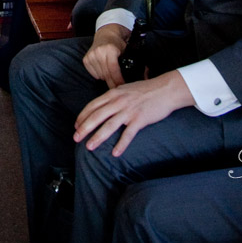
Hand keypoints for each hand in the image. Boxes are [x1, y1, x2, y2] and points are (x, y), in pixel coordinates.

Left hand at [73, 70, 194, 155]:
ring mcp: (129, 111)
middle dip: (84, 128)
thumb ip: (114, 97)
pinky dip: (121, 144)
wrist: (166, 89)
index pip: (93, 105)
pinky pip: (128, 134)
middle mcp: (118, 101)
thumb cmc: (146, 90)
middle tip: (75, 138)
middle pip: (97, 116)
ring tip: (89, 146)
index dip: (83, 116)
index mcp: (114, 93)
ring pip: (109, 125)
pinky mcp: (140, 119)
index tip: (76, 125)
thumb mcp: (126, 89)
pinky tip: (115, 153)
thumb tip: (103, 106)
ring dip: (98, 137)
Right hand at [82, 23, 129, 87]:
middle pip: (106, 74)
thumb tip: (136, 76)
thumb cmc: (117, 43)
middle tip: (118, 87)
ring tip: (111, 77)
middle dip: (113, 83)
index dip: (118, 79)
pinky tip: (104, 71)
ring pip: (100, 75)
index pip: (114, 69)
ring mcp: (91, 56)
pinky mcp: (86, 60)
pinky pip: (93, 74)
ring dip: (106, 79)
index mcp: (110, 49)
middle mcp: (99, 52)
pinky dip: (99, 75)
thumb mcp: (125, 50)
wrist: (105, 35)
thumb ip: (128, 62)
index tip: (122, 85)